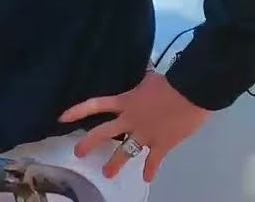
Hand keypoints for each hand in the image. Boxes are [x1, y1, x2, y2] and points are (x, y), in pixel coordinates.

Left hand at [60, 70, 210, 181]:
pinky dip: (151, 169)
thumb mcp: (150, 79)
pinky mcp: (162, 144)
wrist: (192, 91)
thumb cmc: (172, 81)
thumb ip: (142, 82)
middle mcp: (130, 119)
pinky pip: (153, 160)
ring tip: (107, 174)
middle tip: (78, 153)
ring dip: (115, 164)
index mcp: (125, 101)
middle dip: (88, 144)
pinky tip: (146, 178)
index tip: (62, 118)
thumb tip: (144, 74)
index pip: (95, 105)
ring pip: (125, 152)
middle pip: (103, 133)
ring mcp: (145, 133)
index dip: (77, 111)